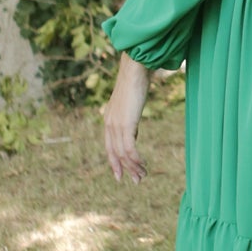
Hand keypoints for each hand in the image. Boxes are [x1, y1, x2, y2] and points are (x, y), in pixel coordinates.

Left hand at [104, 53, 150, 182]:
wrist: (135, 70)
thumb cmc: (135, 82)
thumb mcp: (130, 104)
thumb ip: (129, 118)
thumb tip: (133, 130)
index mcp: (109, 119)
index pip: (110, 146)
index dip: (115, 162)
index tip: (120, 175)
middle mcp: (109, 124)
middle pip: (115, 153)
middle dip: (125, 169)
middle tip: (136, 180)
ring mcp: (116, 125)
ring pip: (123, 154)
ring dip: (133, 167)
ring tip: (142, 176)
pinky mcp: (125, 124)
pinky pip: (129, 149)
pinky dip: (136, 160)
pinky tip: (143, 166)